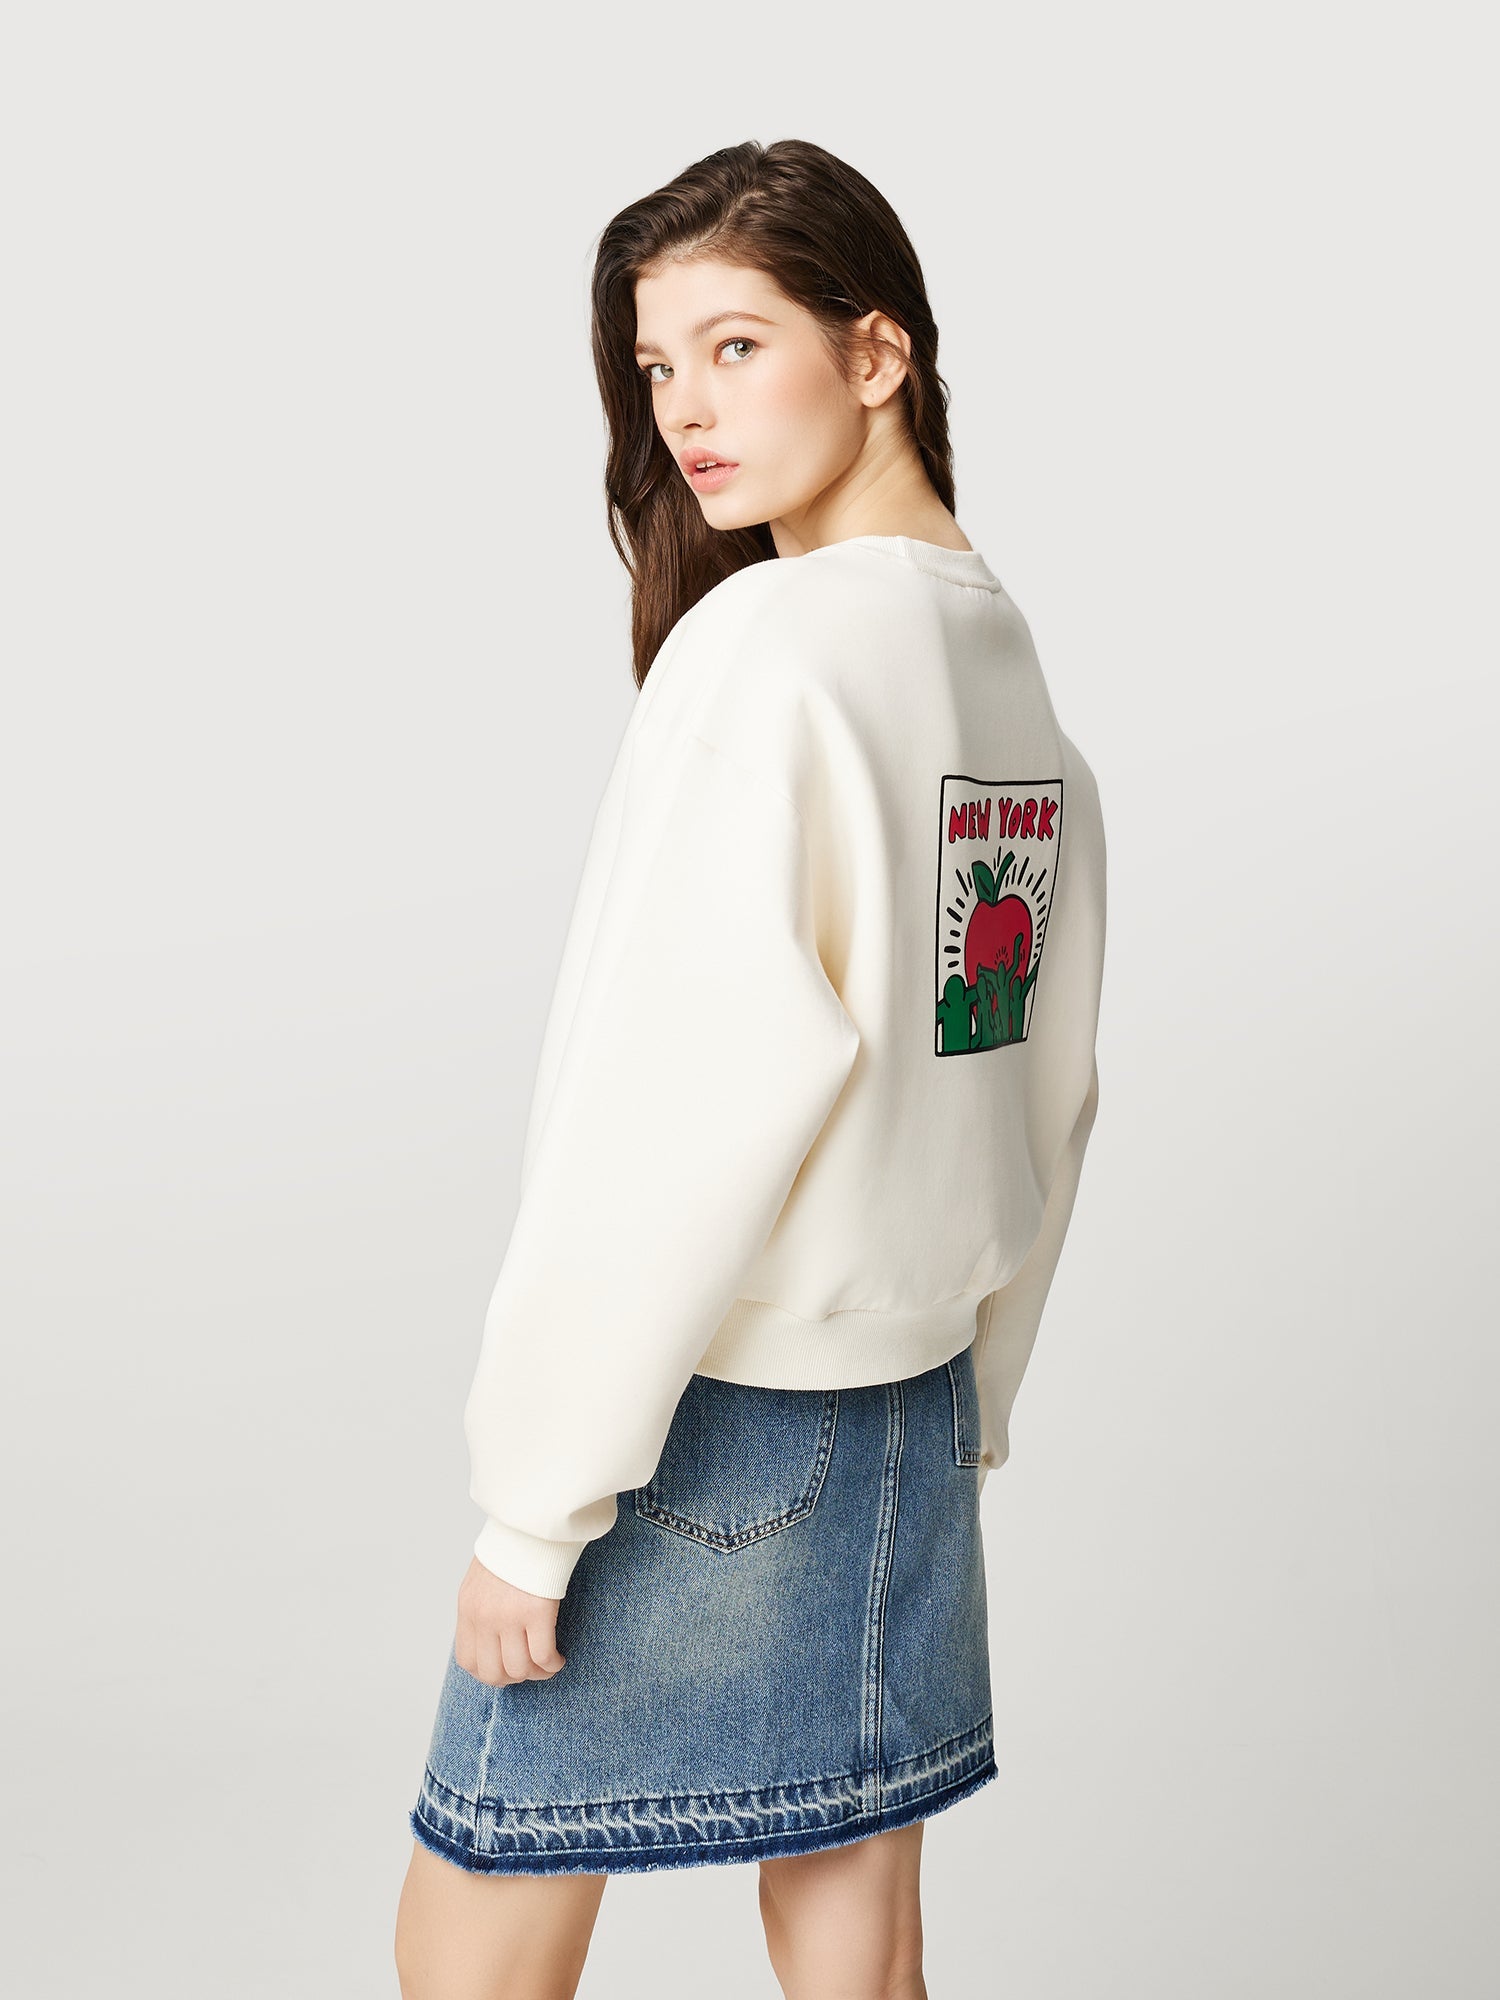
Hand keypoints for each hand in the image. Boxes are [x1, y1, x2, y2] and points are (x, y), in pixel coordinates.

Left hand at [455, 1555, 567, 1686]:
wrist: (532, 1521)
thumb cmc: (514, 1547)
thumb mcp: (483, 1579)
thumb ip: (482, 1609)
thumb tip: (492, 1639)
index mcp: (468, 1609)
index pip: (468, 1661)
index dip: (489, 1673)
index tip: (507, 1669)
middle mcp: (484, 1617)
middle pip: (493, 1673)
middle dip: (514, 1679)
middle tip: (530, 1668)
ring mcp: (509, 1617)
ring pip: (520, 1669)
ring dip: (537, 1673)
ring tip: (548, 1664)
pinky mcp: (536, 1612)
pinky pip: (543, 1656)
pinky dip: (552, 1664)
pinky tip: (559, 1658)